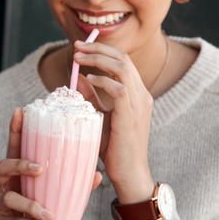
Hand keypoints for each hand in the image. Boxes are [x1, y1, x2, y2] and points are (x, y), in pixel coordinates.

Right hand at [0, 108, 102, 219]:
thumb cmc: (44, 219)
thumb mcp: (59, 199)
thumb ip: (74, 186)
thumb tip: (96, 173)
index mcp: (15, 174)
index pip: (14, 147)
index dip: (15, 129)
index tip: (20, 110)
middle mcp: (0, 185)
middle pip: (2, 166)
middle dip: (21, 164)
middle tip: (41, 168)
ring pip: (9, 197)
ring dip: (31, 205)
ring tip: (50, 214)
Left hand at [73, 40, 153, 202]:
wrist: (129, 174)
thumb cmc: (114, 149)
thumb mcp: (99, 117)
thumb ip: (92, 98)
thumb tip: (78, 79)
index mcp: (137, 94)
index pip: (122, 61)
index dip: (101, 50)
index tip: (80, 47)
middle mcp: (142, 95)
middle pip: (123, 58)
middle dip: (98, 48)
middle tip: (76, 45)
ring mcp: (140, 104)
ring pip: (122, 67)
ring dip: (98, 58)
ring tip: (79, 57)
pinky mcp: (132, 115)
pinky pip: (119, 88)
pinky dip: (102, 80)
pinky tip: (88, 79)